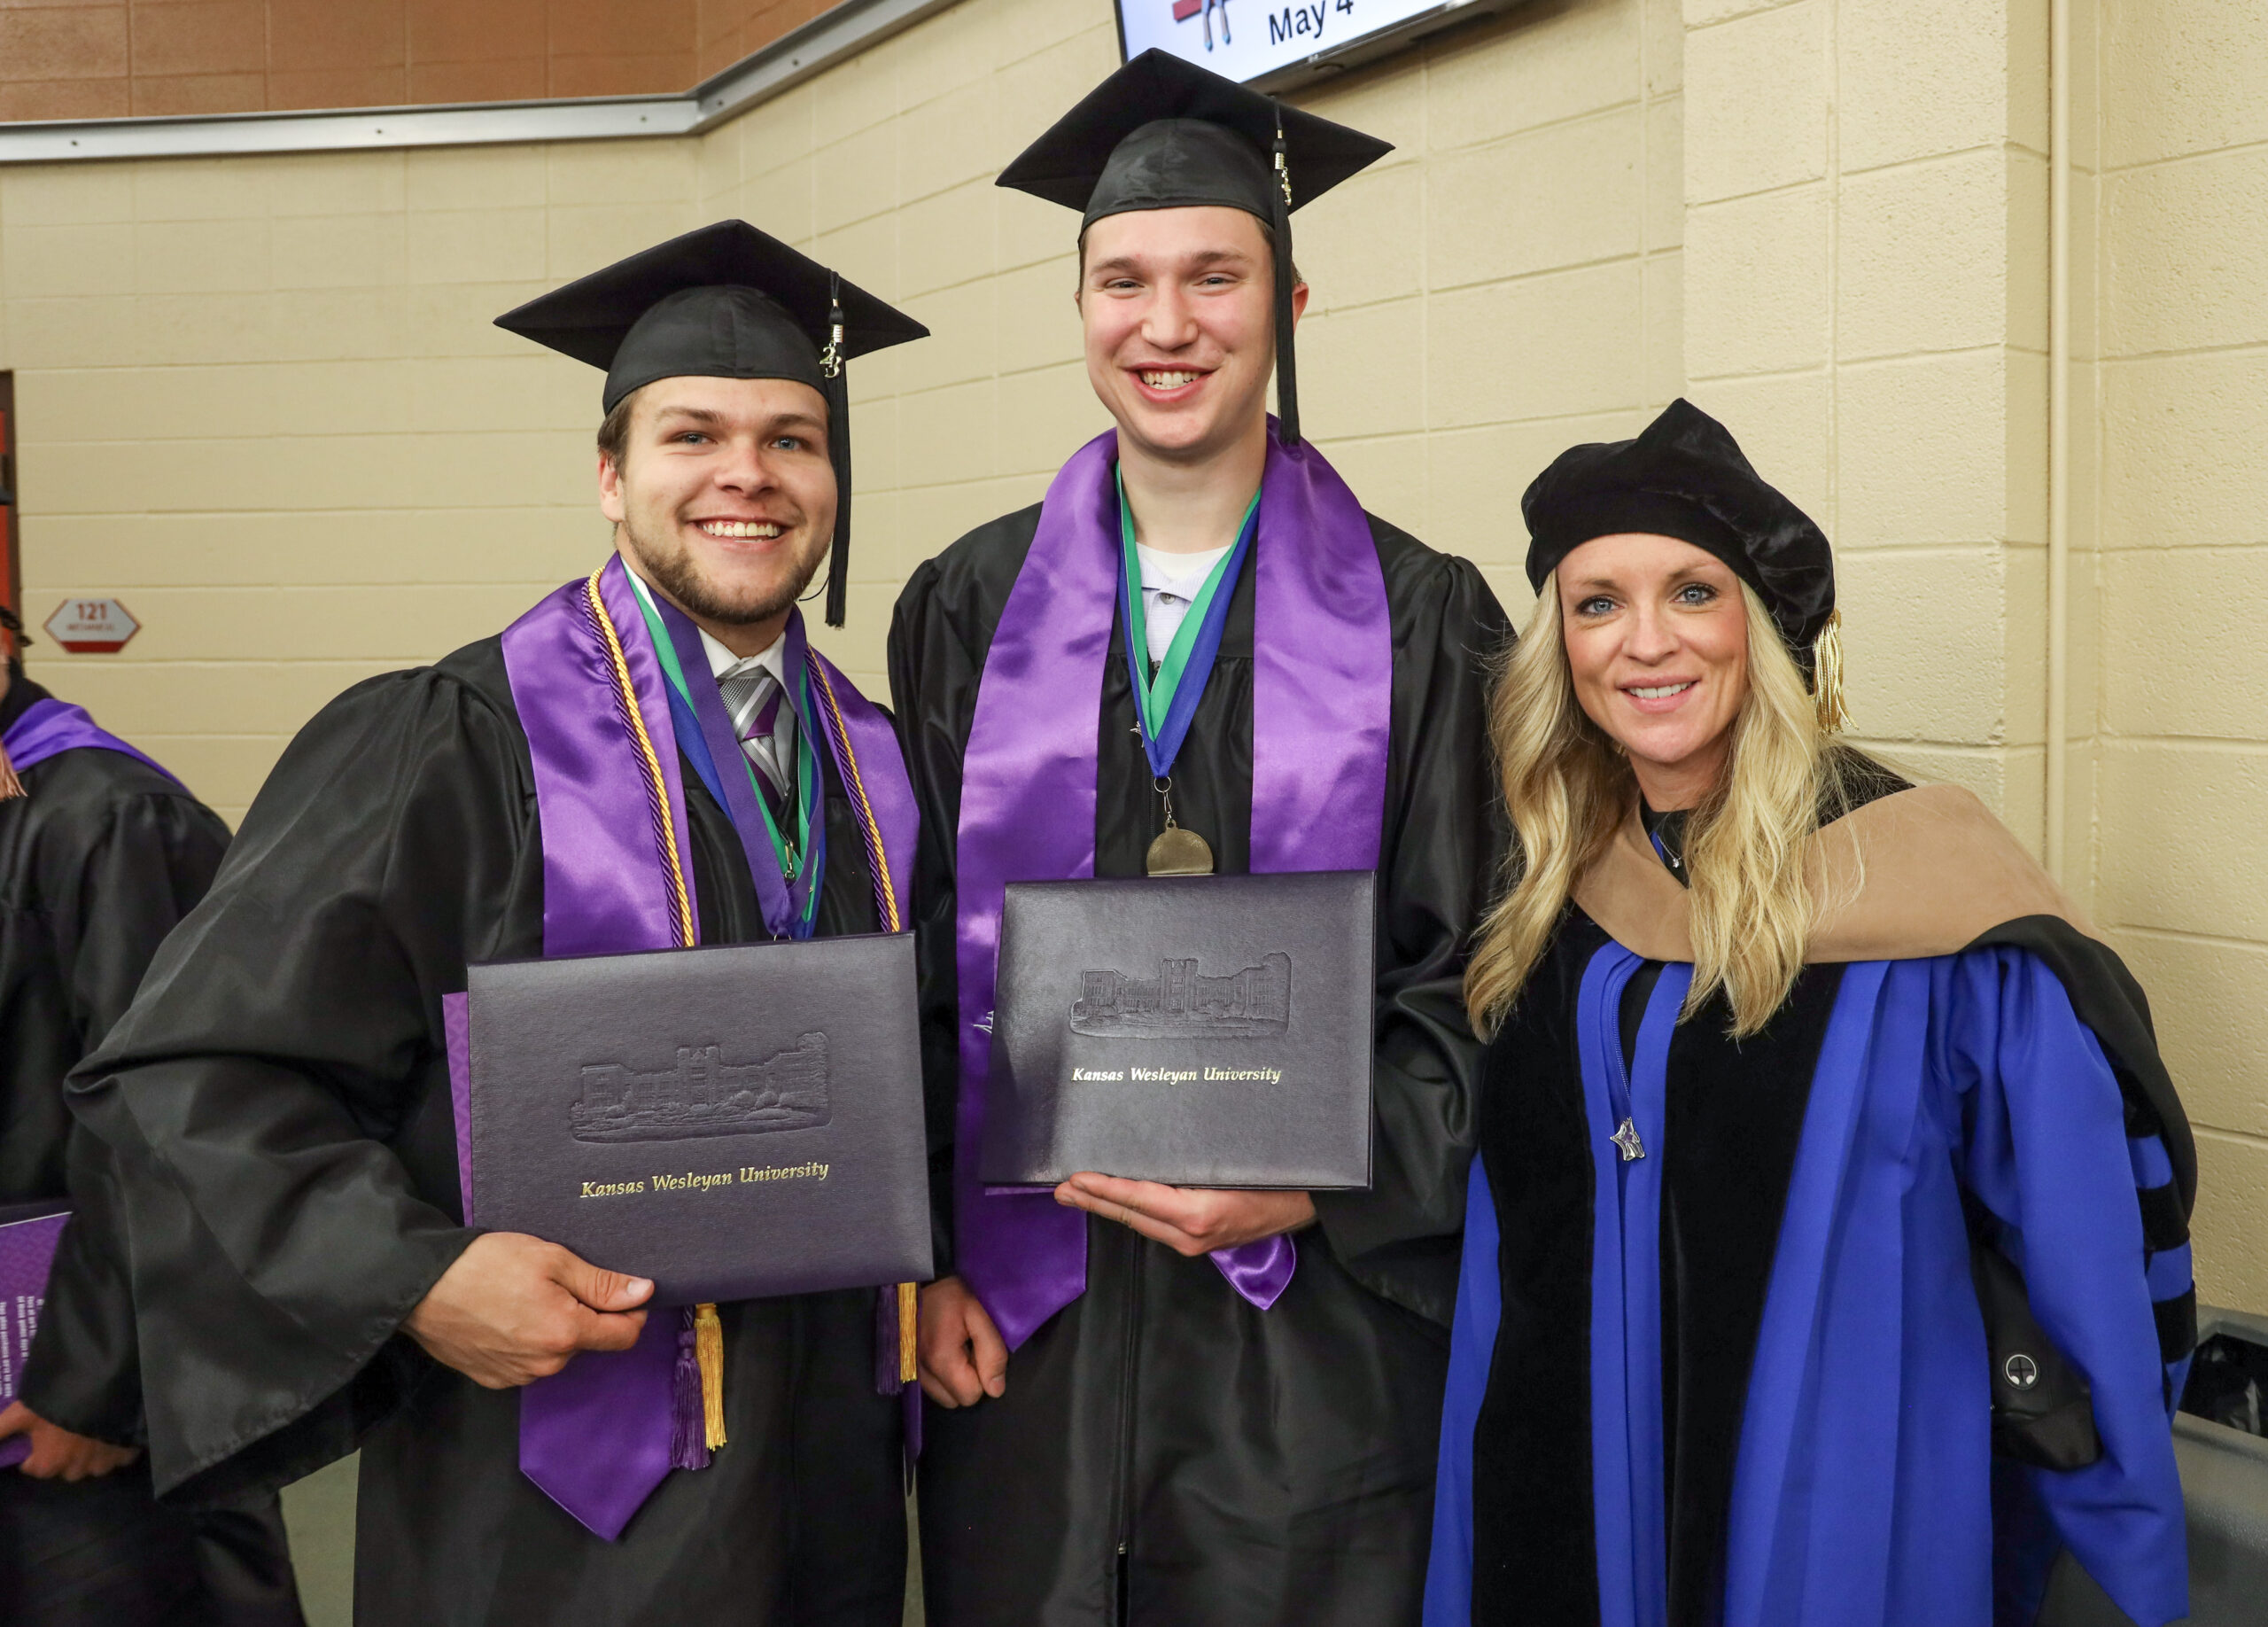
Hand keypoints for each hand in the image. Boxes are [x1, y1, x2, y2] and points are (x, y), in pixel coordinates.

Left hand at [0, 1401, 138, 1480]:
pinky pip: (118, 1457)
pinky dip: (115, 1449)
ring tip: (89, 1428)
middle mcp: (73, 1472)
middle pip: (63, 1468)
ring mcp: (102, 1464)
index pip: (32, 1466)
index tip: (40, 1430)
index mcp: (46, 1465)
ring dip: (89, 1453)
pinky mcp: (126, 1454)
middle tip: (65, 1427)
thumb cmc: (59, 1402)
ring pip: (91, 1465)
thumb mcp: (21, 1412)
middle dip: (62, 1454)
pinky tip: (111, 1430)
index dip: (33, 1448)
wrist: (109, 1389)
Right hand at [403, 1232, 651, 1388]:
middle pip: (587, 1342)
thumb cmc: (486, 1265)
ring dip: (554, 1329)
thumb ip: (601, 1282)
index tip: (624, 1292)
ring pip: (557, 1353)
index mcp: (566, 1333)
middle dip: (584, 1314)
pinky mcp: (494, 1379)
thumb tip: (644, 1293)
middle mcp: (546, 1365)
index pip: (623, 1336)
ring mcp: (518, 1376)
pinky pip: (528, 1362)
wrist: (420, 1288)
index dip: (632, 1313)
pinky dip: (527, 1342)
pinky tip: (506, 1316)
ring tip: (525, 1296)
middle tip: (556, 1282)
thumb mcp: (551, 1259)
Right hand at [918, 1276, 1007, 1408]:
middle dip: (969, 1380)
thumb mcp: (980, 1315)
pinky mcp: (907, 1366)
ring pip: (943, 1397)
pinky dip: (942, 1376)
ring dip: (955, 1380)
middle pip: (956, 1400)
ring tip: (956, 1348)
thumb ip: (992, 1352)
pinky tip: (944, 1351)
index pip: (971, 1396)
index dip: (983, 1377)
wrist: (920, 1279)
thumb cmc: (952, 1294)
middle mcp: (921, 1371)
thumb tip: (996, 1389)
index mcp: (941, 1359)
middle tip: (969, 1349)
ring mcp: (911, 1370)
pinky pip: (931, 1387)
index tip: (979, 1350)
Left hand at [1055, 1173, 1315, 1257]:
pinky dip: (1133, 1211)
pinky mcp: (1202, 1241)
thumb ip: (1191, 1162)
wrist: (1317, 1201)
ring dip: (1108, 1206)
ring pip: (1141, 1223)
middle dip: (1093, 1201)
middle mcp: (1191, 1234)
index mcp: (1198, 1213)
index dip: (1102, 1189)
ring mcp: (1196, 1242)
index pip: (1137, 1198)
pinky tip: (1118, 1200)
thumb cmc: (1280, 1174)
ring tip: (1078, 1192)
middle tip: (1058, 1189)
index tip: (1073, 1179)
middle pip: (1131, 1215)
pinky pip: (1158, 1225)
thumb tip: (1148, 1148)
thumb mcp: (1233, 1163)